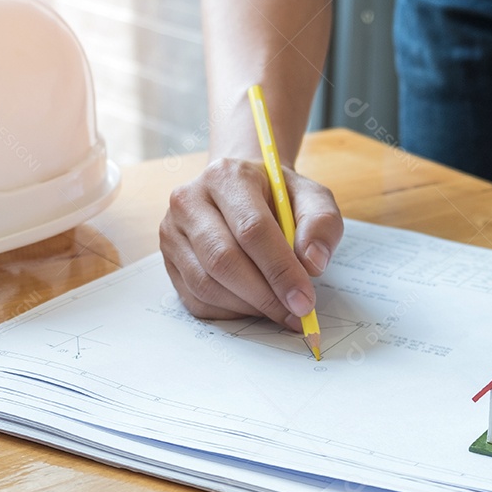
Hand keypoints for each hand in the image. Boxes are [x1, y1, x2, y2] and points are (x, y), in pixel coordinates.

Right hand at [159, 157, 343, 330]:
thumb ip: (322, 224)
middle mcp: (189, 201)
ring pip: (206, 284)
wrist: (246, 190)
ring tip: (279, 309)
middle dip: (264, 296)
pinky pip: (195, 299)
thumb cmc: (280, 197)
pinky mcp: (168, 260)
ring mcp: (172, 231)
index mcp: (227, 176)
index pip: (252, 229)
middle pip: (223, 260)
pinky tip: (254, 306)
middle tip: (295, 314)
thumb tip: (313, 263)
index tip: (304, 300)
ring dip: (248, 307)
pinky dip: (229, 312)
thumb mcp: (313, 198)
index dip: (280, 270)